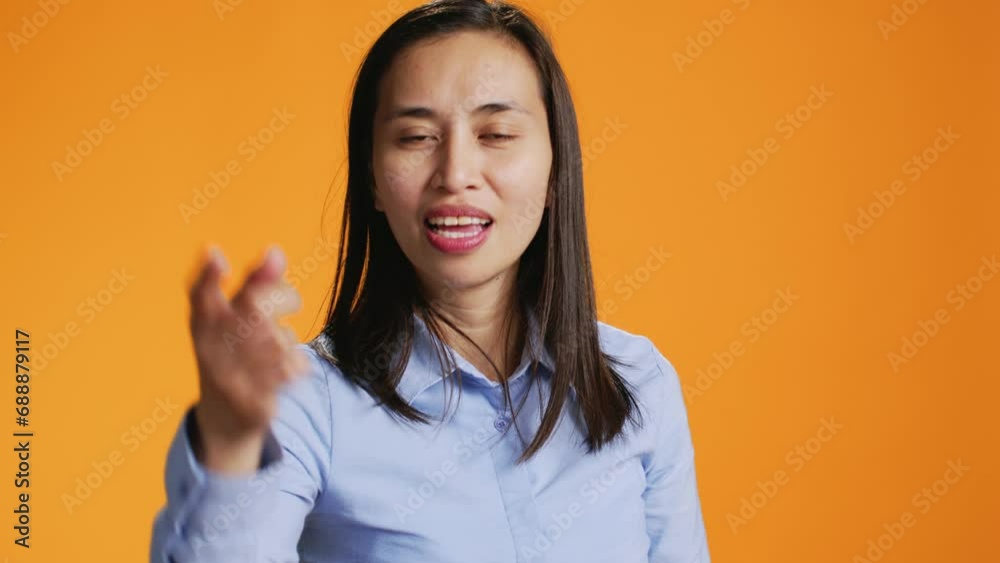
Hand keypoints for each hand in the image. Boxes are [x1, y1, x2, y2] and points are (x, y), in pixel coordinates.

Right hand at [186, 245, 308, 472]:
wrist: (223, 418)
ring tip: (278, 347)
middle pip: (256, 308)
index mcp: (204, 324)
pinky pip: (292, 369)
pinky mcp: (254, 399)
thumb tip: (275, 252)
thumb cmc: (230, 354)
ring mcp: (232, 376)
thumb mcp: (231, 319)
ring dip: (287, 339)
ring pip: (279, 340)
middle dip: (283, 297)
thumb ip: (255, 283)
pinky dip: (296, 365)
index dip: (209, 275)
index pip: (201, 295)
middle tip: (290, 303)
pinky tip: (285, 371)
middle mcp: (212, 348)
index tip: (217, 255)